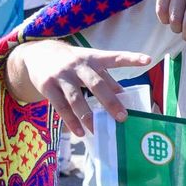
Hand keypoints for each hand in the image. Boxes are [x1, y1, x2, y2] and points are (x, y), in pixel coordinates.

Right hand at [17, 42, 151, 136]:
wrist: (38, 53)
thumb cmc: (72, 61)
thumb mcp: (89, 63)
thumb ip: (106, 78)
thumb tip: (124, 94)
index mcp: (93, 58)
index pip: (115, 57)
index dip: (131, 58)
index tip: (147, 60)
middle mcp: (78, 65)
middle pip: (96, 84)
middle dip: (110, 101)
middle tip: (122, 117)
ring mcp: (62, 75)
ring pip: (76, 98)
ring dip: (88, 116)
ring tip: (98, 130)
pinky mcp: (47, 86)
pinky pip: (60, 106)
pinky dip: (71, 121)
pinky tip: (80, 132)